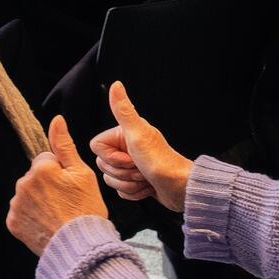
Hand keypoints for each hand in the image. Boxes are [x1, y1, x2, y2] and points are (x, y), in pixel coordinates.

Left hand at [6, 115, 111, 254]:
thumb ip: (64, 145)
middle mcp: (23, 184)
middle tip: (66, 202)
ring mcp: (16, 205)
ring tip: (58, 214)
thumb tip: (56, 120)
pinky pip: (21, 213)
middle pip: (35, 177)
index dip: (60, 172)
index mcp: (41, 168)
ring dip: (39, 200)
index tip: (69, 187)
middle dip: (47, 185)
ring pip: (27, 194)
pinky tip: (47, 223)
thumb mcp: (82, 173)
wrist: (79, 246)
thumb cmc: (85, 209)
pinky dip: (31, 217)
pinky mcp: (13, 222)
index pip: (46, 160)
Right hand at [91, 80, 189, 211]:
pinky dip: (133, 193)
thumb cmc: (162, 162)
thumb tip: (116, 85)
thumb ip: (124, 110)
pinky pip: (120, 191)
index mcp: (124, 134)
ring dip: (129, 183)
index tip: (130, 157)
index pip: (97, 147)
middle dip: (122, 172)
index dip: (111, 157)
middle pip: (103, 164)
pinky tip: (147, 188)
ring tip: (145, 178)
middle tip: (140, 168)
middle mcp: (127, 147)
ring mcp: (131, 165)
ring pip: (110, 179)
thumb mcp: (138, 135)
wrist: (180, 188)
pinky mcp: (135, 181)